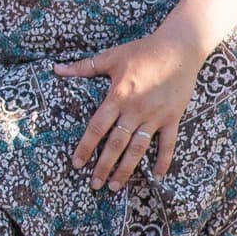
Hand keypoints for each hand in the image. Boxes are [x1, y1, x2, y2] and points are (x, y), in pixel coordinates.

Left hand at [55, 26, 207, 188]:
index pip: (97, 127)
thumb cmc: (143, 51)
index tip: (76, 164)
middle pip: (116, 144)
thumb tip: (57, 69)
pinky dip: (163, 161)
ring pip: (138, 149)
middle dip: (104, 166)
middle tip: (93, 185)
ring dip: (126, 170)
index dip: (86, 147)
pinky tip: (156, 177)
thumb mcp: (112, 57)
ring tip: (115, 187)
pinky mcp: (172, 118)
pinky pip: (168, 145)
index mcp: (118, 96)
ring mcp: (155, 116)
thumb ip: (84, 67)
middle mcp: (136, 110)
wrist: (179, 48)